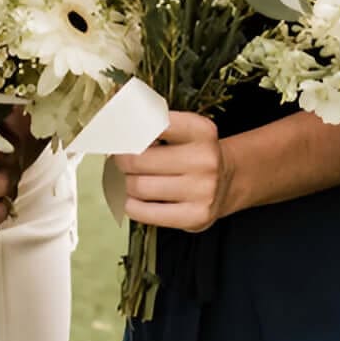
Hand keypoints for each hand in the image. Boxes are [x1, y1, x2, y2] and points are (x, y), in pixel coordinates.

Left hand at [113, 113, 226, 233]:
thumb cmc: (193, 155)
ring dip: (123, 183)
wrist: (226, 183)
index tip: (114, 133)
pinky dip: (130, 205)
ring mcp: (202, 190)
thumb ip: (152, 127)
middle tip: (118, 160)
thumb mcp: (183, 131)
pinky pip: (145, 212)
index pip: (151, 124)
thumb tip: (115, 130)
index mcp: (200, 130)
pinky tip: (132, 199)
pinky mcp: (196, 216)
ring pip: (138, 187)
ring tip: (127, 179)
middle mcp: (204, 159)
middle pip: (137, 159)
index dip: (125, 130)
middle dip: (120, 160)